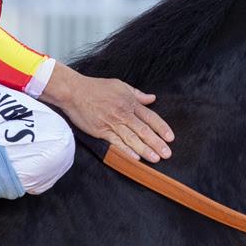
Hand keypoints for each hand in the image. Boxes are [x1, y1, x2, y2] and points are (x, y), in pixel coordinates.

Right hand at [42, 62, 173, 162]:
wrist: (75, 91)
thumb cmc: (97, 88)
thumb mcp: (120, 86)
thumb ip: (137, 94)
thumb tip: (152, 98)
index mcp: (130, 103)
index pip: (151, 117)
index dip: (162, 128)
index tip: (170, 138)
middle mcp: (124, 114)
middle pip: (144, 130)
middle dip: (157, 143)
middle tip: (167, 154)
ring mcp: (112, 123)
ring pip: (132, 138)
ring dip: (145, 149)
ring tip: (155, 159)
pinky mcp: (101, 131)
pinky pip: (116, 143)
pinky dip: (126, 151)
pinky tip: (134, 158)